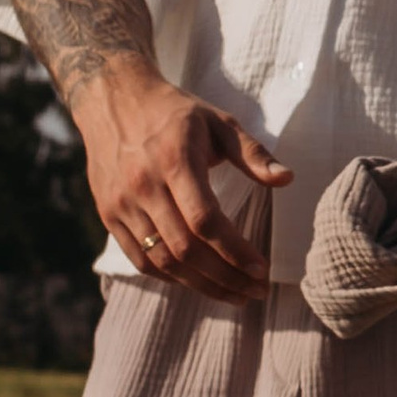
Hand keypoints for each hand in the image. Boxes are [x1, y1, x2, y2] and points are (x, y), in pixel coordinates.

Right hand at [76, 62, 290, 298]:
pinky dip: (172, 278)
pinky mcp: (108, 215)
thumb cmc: (175, 113)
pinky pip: (140, 260)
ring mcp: (120, 204)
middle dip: (225, 277)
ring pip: (162, 261)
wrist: (112, 100)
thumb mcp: (219, 121)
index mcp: (173, 160)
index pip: (205, 220)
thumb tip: (287, 179)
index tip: (261, 270)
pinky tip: (200, 282)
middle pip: (185, 249)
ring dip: (202, 285)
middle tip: (256, 291)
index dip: (234, 251)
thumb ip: (253, 153)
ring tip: (235, 295)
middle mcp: (142, 185)